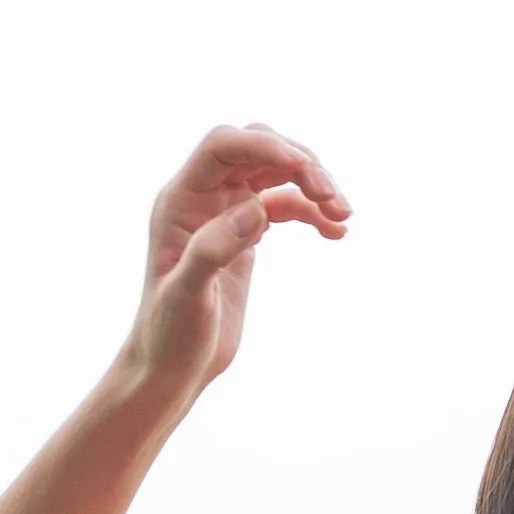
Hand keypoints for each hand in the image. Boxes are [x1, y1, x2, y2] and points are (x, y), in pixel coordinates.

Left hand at [125, 123, 348, 402]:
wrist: (173, 368)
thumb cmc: (169, 336)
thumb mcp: (186, 297)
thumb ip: (212, 249)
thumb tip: (255, 208)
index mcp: (181, 200)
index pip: (222, 147)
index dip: (262, 145)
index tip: (301, 164)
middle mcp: (203, 197)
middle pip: (257, 151)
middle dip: (298, 164)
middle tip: (331, 197)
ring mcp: (226, 213)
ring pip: (276, 174)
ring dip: (313, 186)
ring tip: (343, 214)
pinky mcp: (245, 234)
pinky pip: (284, 206)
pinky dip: (312, 213)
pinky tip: (336, 231)